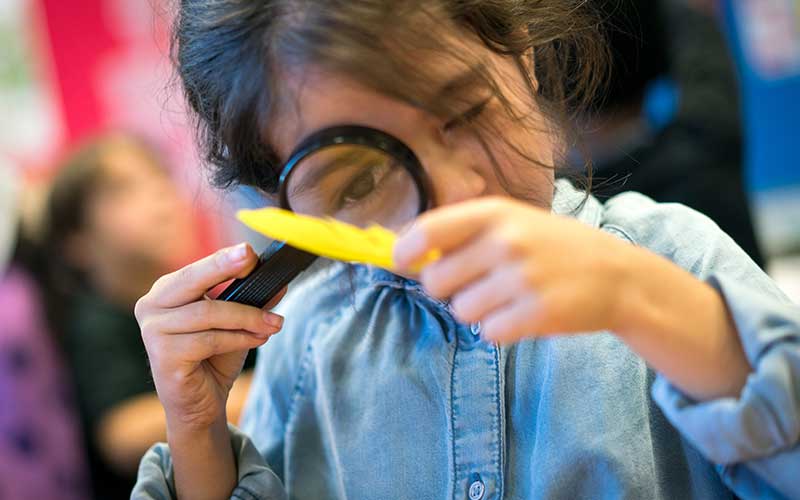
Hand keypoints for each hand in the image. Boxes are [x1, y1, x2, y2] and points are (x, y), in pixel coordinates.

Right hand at [135, 243, 285, 430]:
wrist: (199, 404)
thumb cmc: (214, 358)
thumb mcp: (238, 323)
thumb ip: (253, 301)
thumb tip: (279, 283)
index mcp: (166, 291)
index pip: (196, 268)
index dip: (222, 259)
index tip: (248, 252)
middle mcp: (151, 306)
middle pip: (192, 280)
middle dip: (224, 268)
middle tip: (251, 260)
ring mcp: (152, 331)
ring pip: (208, 313)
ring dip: (248, 317)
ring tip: (274, 324)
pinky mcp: (163, 356)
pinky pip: (209, 340)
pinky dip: (239, 339)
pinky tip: (258, 339)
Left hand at [394, 197, 634, 342]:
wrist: (618, 276)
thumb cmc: (555, 247)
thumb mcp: (514, 221)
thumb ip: (464, 232)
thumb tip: (402, 249)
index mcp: (495, 213)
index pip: (427, 231)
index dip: (404, 252)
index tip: (401, 263)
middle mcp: (506, 242)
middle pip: (436, 281)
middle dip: (448, 289)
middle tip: (478, 284)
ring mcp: (523, 278)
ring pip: (461, 311)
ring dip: (478, 312)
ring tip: (508, 298)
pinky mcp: (537, 312)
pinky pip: (489, 333)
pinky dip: (500, 330)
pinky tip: (523, 314)